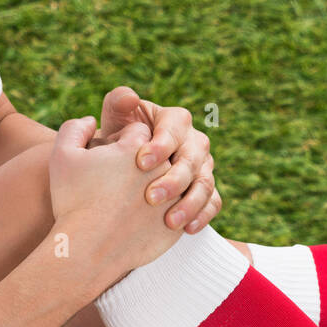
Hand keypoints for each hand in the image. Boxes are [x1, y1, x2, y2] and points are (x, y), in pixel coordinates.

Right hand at [49, 115, 182, 278]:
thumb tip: (92, 122)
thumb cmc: (72, 201)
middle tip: (120, 179)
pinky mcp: (177, 225)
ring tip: (129, 203)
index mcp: (139, 144)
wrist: (88, 250)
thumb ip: (76, 128)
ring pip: (170, 185)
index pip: (139, 131)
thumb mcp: (63, 154)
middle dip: (144, 163)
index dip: (123, 140)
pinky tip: (139, 220)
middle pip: (158, 156)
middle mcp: (164, 167)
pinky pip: (174, 213)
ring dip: (156, 188)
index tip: (112, 155)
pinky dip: (161, 214)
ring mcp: (174, 197)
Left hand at [89, 86, 220, 234]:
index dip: (160, 145)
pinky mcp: (206, 192)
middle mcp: (194, 142)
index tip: (140, 162)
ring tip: (170, 222)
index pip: (174, 128)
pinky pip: (212, 203)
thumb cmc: (117, 141)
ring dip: (189, 203)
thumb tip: (130, 98)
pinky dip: (202, 216)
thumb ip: (118, 104)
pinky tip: (186, 229)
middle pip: (192, 159)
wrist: (123, 170)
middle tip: (151, 198)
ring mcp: (203, 168)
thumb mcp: (115, 120)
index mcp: (175, 120)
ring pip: (205, 184)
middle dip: (173, 179)